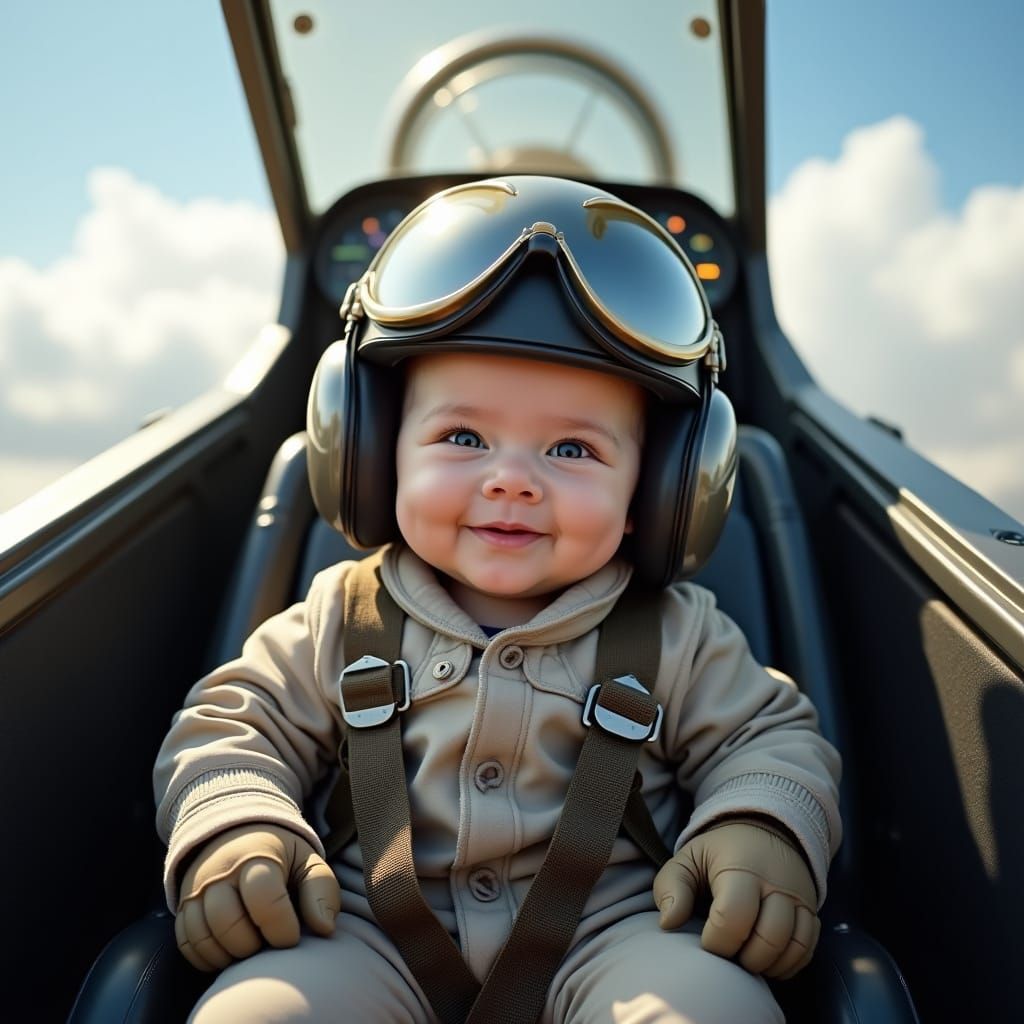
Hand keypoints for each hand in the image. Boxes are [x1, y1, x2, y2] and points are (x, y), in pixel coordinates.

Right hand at [175, 823, 340, 970]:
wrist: (237, 834)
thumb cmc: (280, 854)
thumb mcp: (307, 861)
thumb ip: (321, 890)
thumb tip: (324, 928)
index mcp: (256, 856)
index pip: (264, 900)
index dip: (282, 929)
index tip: (292, 938)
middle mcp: (219, 872)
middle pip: (229, 923)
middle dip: (253, 947)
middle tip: (268, 944)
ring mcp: (195, 890)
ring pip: (205, 937)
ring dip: (230, 955)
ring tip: (252, 948)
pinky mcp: (183, 907)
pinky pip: (187, 945)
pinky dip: (208, 958)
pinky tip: (230, 952)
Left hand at [653, 819, 818, 978]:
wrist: (763, 830)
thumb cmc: (719, 852)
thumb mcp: (687, 859)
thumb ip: (671, 887)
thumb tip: (668, 923)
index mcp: (741, 869)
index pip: (733, 918)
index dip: (716, 942)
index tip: (705, 941)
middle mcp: (777, 885)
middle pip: (768, 939)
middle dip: (743, 959)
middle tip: (727, 953)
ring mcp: (799, 899)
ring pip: (792, 947)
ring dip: (767, 965)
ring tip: (745, 957)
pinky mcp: (811, 913)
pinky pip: (807, 950)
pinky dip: (788, 964)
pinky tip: (766, 960)